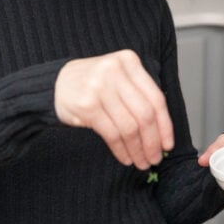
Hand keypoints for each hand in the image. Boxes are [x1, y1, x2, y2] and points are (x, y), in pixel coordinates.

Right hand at [54, 49, 173, 169]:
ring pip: (129, 126)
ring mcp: (100, 87)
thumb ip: (138, 94)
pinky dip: (121, 149)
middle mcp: (115, 71)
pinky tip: (125, 157)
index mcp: (128, 61)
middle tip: (154, 158)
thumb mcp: (118, 77)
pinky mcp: (87, 105)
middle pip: (144, 114)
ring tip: (140, 161)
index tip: (168, 144)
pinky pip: (112, 133)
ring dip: (137, 149)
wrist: (55, 83)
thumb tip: (162, 131)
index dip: (165, 125)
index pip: (156, 97)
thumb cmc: (92, 83)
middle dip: (152, 142)